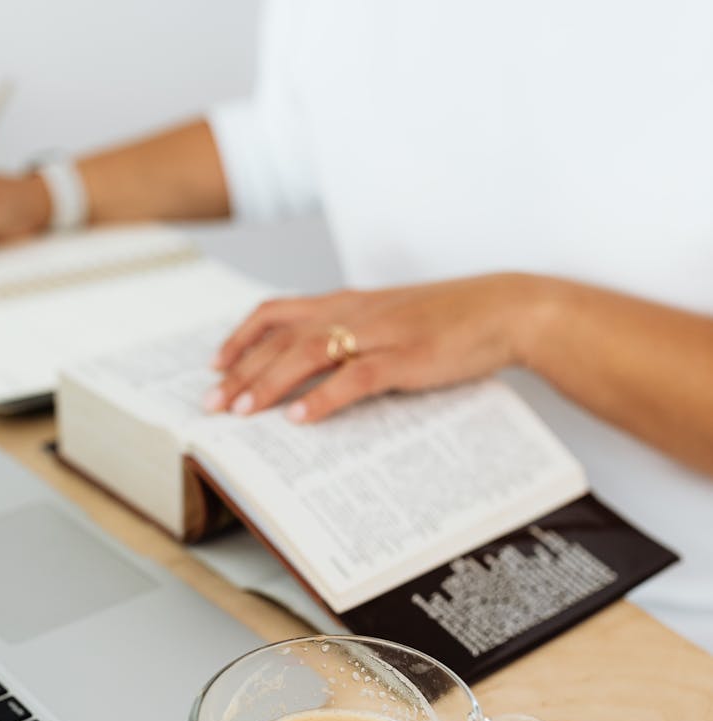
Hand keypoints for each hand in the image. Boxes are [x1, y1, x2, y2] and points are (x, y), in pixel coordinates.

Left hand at [206, 274, 536, 421]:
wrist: (506, 308)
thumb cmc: (453, 319)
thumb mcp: (393, 320)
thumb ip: (356, 335)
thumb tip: (324, 367)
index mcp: (350, 302)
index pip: (278, 312)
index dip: (240, 338)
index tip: (214, 364)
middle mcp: (356, 313)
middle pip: (281, 337)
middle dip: (240, 371)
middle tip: (213, 404)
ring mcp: (380, 334)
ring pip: (307, 353)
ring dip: (268, 383)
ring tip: (242, 412)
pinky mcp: (406, 357)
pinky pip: (354, 378)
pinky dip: (322, 399)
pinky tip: (299, 418)